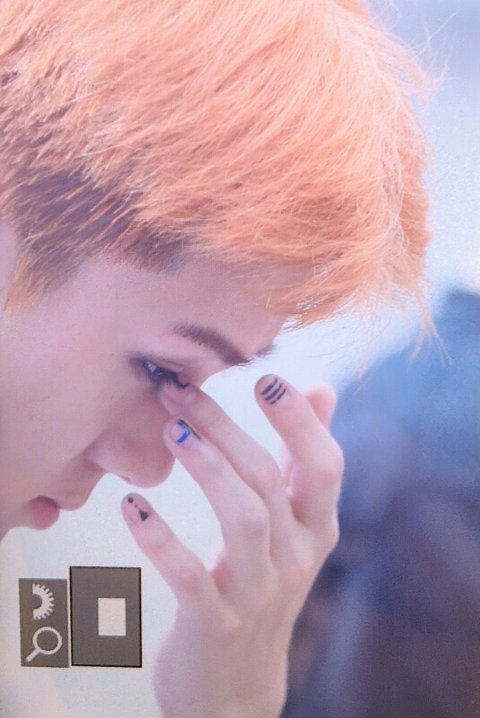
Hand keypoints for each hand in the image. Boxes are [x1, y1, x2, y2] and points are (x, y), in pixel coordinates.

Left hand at [122, 375, 342, 717]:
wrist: (236, 685)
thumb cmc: (263, 583)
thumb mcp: (295, 526)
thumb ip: (304, 458)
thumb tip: (323, 388)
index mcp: (316, 529)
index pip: (325, 466)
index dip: (300, 421)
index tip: (265, 377)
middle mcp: (296, 559)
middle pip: (269, 481)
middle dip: (226, 429)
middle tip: (181, 391)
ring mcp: (258, 595)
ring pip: (244, 520)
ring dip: (207, 469)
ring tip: (171, 430)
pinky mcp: (215, 626)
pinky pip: (190, 577)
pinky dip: (160, 539)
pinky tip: (132, 506)